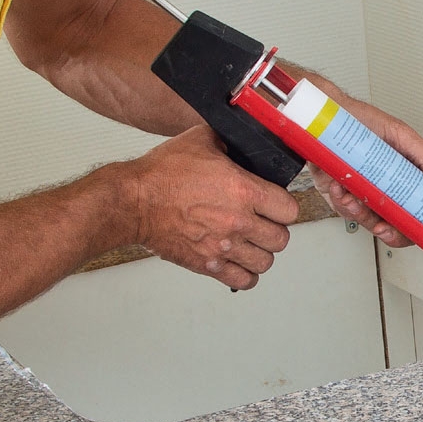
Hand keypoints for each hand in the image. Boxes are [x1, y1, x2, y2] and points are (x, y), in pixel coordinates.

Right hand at [127, 126, 298, 289]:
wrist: (133, 201)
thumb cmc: (162, 174)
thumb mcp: (201, 140)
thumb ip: (229, 144)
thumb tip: (240, 146)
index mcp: (243, 190)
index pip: (290, 210)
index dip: (284, 207)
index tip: (276, 206)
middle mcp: (239, 222)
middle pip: (281, 239)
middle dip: (275, 231)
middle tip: (263, 225)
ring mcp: (224, 247)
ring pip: (266, 262)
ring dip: (261, 253)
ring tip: (251, 244)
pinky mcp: (208, 264)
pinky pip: (243, 281)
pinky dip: (245, 275)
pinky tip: (239, 263)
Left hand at [307, 94, 422, 281]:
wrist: (323, 119)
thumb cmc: (362, 121)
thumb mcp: (400, 135)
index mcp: (410, 180)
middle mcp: (391, 192)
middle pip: (403, 229)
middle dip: (393, 234)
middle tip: (387, 229)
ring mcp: (368, 197)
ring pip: (373, 224)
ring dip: (362, 214)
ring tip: (354, 196)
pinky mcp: (344, 198)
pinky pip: (348, 214)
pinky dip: (343, 203)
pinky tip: (340, 188)